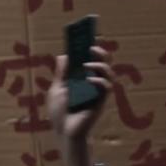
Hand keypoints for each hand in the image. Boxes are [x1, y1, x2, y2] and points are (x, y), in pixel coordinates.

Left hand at [47, 46, 114, 165]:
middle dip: (99, 51)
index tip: (87, 34)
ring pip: (108, 72)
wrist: (64, 131)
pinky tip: (89, 80)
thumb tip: (63, 55)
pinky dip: (99, 80)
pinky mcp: (101, 101)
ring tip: (88, 64)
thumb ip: (62, 73)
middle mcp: (92, 81)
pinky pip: (106, 87)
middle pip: (102, 61)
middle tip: (91, 46)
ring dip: (100, 65)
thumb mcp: (57, 89)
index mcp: (81, 77)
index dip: (90, 46)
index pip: (88, 58)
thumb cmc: (60, 112)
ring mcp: (97, 91)